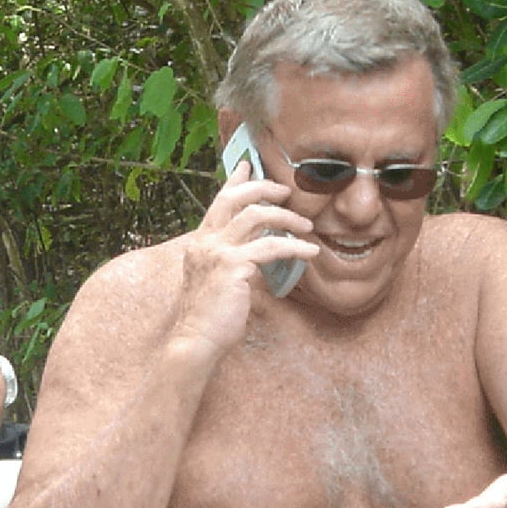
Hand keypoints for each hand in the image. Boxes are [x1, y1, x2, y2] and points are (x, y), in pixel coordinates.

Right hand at [169, 161, 318, 360]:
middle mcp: (205, 242)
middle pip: (235, 199)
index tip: (248, 166)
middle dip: (264, 189)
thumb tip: (259, 253)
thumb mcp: (220, 281)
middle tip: (287, 192)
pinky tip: (310, 252)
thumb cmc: (210, 318)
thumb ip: (234, 261)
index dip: (235, 181)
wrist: (197, 341)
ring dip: (286, 218)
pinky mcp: (233, 266)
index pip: (218, 202)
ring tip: (307, 227)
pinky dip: (295, 247)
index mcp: (200, 243)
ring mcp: (217, 252)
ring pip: (256, 216)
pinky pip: (271, 247)